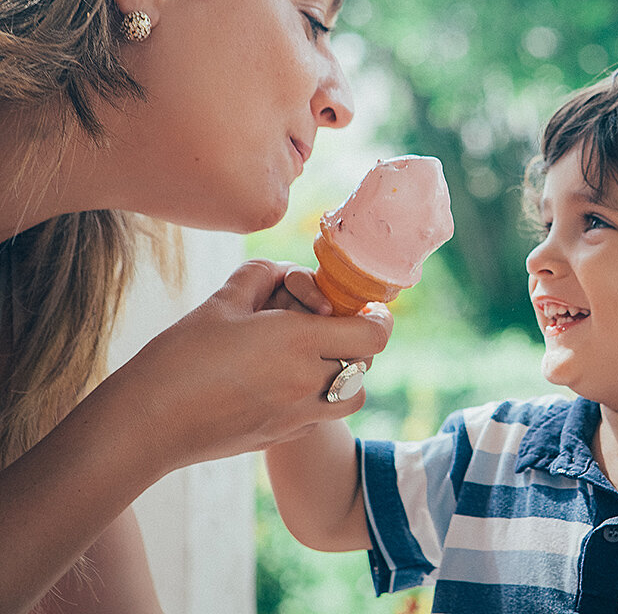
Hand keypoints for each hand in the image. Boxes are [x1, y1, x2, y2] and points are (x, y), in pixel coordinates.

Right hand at [106, 259, 393, 474]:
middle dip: (355, 342)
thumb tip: (283, 271)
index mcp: (299, 342)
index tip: (363, 308)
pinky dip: (318, 399)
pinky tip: (282, 385)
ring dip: (344, 376)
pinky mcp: (282, 438)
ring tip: (312, 360)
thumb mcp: (221, 302)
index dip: (377, 317)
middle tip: (326, 329)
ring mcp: (298, 416)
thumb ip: (261, 276)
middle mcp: (308, 382)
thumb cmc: (180, 357)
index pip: (374, 333)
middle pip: (365, 363)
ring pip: (351, 397)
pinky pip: (321, 416)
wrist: (147, 422)